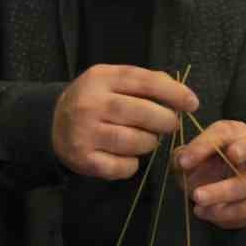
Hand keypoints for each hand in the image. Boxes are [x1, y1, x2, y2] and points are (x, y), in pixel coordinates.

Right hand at [52, 65, 197, 179]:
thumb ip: (144, 82)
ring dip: (150, 143)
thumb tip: (179, 93)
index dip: (173, 93)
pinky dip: (132, 164)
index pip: (144, 82)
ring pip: (134, 142)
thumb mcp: (111, 80)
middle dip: (165, 121)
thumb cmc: (93, 100)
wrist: (52, 123)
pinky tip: (129, 156)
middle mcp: (91, 104)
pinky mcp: (84, 160)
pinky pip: (122, 167)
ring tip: (147, 139)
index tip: (192, 103)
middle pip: (142, 113)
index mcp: (101, 79)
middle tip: (169, 124)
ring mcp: (85, 134)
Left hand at [172, 119, 245, 229]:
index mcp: (237, 133)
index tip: (184, 162)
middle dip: (222, 185)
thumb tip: (182, 162)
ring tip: (198, 205)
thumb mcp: (193, 153)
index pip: (225, 134)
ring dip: (222, 199)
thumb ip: (184, 155)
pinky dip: (227, 214)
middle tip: (198, 195)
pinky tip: (206, 212)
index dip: (204, 147)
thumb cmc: (210, 161)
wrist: (232, 178)